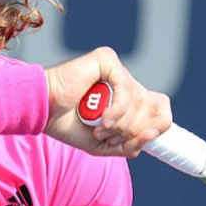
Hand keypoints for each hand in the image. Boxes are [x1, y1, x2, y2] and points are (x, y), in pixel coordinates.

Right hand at [44, 47, 170, 156]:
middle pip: (154, 107)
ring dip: (121, 124)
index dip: (159, 125)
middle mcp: (126, 82)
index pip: (161, 108)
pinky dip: (117, 110)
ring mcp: (117, 70)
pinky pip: (127, 88)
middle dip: (134, 129)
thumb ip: (131, 145)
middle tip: (109, 135)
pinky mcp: (107, 60)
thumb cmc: (69, 125)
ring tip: (99, 128)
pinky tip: (102, 119)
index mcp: (128, 100)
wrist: (44, 113)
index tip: (146, 137)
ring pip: (140, 101)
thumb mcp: (105, 145)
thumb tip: (152, 134)